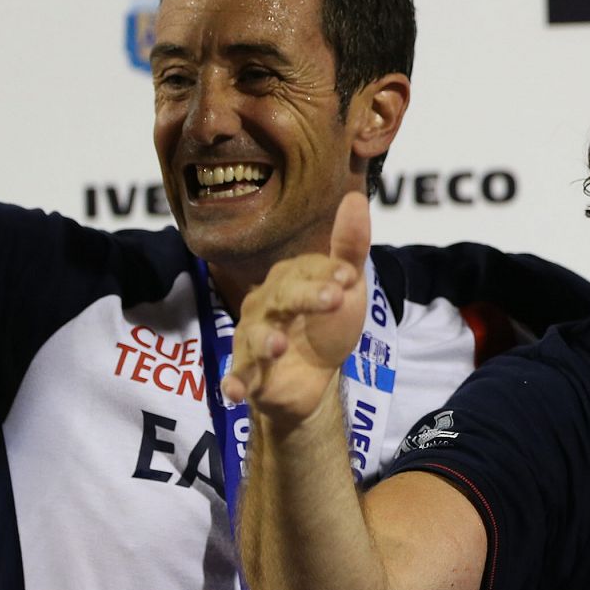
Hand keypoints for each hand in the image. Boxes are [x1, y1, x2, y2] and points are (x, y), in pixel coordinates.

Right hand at [221, 190, 369, 424]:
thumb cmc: (328, 322)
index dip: (328, 272)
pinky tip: (233, 393)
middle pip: (281, 297)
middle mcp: (265, 303)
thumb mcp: (347, 288)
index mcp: (290, 278)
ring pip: (255, 335)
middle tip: (333, 298)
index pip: (307, 269)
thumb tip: (356, 197)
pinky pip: (238, 375)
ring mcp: (254, 337)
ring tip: (279, 345)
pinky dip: (234, 383)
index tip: (350, 277)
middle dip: (305, 297)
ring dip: (265, 340)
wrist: (316, 377)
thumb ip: (350, 247)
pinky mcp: (249, 372)